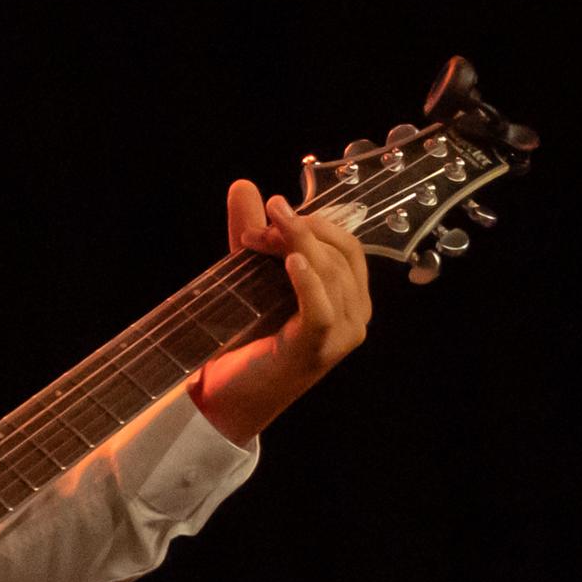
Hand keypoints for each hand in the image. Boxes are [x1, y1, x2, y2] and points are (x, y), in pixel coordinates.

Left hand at [191, 181, 370, 440]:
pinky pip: (322, 309)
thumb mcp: (250, 276)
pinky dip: (309, 282)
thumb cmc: (245, 338)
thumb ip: (253, 233)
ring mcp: (341, 337)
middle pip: (341, 254)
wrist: (225, 396)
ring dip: (296, 248)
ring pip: (332, 276)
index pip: (346, 244)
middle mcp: (355, 316)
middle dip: (301, 230)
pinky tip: (291, 262)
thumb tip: (245, 184)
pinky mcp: (316, 352)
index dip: (311, 222)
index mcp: (349, 296)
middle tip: (263, 222)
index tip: (269, 212)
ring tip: (261, 238)